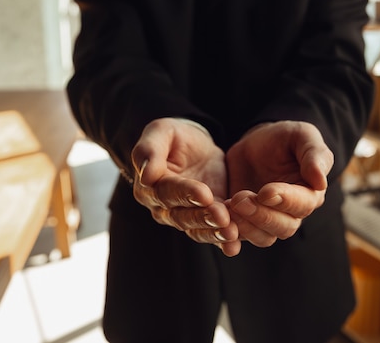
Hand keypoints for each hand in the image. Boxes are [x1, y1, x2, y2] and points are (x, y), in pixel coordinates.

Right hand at [131, 118, 240, 255]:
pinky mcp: (205, 221)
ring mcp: (184, 217)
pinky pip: (211, 234)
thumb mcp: (161, 132)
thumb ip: (149, 150)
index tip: (204, 194)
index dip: (185, 193)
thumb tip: (146, 175)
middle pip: (182, 216)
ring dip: (214, 233)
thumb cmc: (174, 136)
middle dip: (203, 217)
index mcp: (150, 186)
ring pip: (197, 229)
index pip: (167, 192)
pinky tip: (234, 246)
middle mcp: (163, 208)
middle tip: (222, 216)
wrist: (195, 146)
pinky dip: (222, 242)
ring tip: (232, 233)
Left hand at [226, 121, 333, 246]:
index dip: (285, 200)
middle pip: (284, 227)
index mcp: (310, 192)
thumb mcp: (302, 136)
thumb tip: (321, 181)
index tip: (265, 191)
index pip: (303, 204)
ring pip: (264, 237)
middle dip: (261, 215)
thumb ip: (314, 155)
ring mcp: (270, 220)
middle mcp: (293, 213)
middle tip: (240, 199)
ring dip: (246, 226)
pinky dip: (231, 232)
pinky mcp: (248, 223)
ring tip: (229, 205)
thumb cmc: (284, 138)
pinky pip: (242, 236)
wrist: (256, 145)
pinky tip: (219, 217)